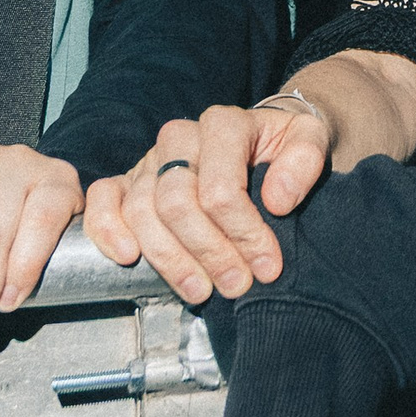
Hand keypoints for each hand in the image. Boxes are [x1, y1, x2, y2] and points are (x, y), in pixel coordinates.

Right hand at [85, 94, 336, 301]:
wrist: (268, 140)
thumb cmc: (287, 147)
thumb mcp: (312, 141)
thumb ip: (305, 160)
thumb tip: (276, 200)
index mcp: (223, 124)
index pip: (219, 187)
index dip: (242, 232)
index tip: (266, 265)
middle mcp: (180, 137)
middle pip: (176, 203)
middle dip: (208, 252)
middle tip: (237, 285)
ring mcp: (151, 160)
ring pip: (142, 210)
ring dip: (170, 259)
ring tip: (202, 291)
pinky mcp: (130, 180)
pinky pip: (103, 198)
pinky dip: (107, 228)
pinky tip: (128, 257)